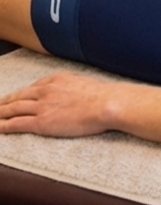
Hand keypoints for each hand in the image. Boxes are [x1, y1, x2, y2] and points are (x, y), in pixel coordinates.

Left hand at [0, 73, 115, 137]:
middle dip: (4, 101)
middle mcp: (46, 90)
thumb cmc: (104, 95)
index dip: (22, 93)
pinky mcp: (41, 122)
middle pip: (18, 96)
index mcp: (57, 79)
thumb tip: (77, 92)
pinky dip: (3, 125)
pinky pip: (16, 123)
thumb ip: (75, 86)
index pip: (34, 86)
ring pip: (13, 109)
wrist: (107, 103)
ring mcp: (42, 106)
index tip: (17, 96)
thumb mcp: (87, 83)